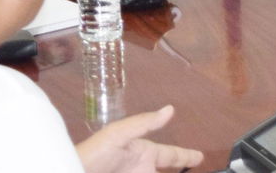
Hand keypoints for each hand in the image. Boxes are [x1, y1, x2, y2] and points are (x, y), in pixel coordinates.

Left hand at [76, 106, 202, 172]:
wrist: (75, 172)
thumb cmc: (96, 153)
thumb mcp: (120, 134)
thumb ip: (145, 123)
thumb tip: (170, 109)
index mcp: (144, 152)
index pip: (171, 154)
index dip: (185, 156)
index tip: (200, 157)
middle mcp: (143, 169)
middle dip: (180, 172)